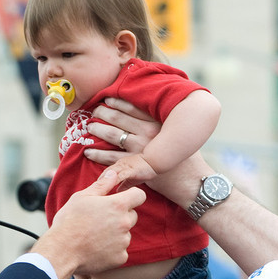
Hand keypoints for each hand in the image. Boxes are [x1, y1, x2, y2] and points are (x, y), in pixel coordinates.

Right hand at [32, 170, 144, 278]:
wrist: (61, 251)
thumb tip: (114, 173)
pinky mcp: (120, 258)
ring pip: (125, 234)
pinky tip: (95, 249)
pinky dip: (111, 250)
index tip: (120, 200)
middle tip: (99, 220)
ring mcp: (124, 242)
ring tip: (94, 236)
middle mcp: (125, 223)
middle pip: (132, 215)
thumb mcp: (81, 197)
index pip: (139, 195)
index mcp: (117, 205)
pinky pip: (120, 251)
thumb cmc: (69, 222)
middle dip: (120, 216)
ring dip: (115, 234)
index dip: (131, 196)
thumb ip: (101, 185)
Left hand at [85, 98, 214, 207]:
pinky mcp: (135, 165)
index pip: (134, 107)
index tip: (106, 99)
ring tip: (89, 127)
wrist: (189, 179)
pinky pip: (110, 157)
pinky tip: (88, 151)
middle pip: (119, 119)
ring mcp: (140, 149)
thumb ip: (164, 122)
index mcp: (159, 122)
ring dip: (98, 130)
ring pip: (112, 135)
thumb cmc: (186, 156)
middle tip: (93, 111)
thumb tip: (150, 111)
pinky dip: (97, 154)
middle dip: (103, 114)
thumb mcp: (179, 133)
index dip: (117, 102)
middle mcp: (148, 133)